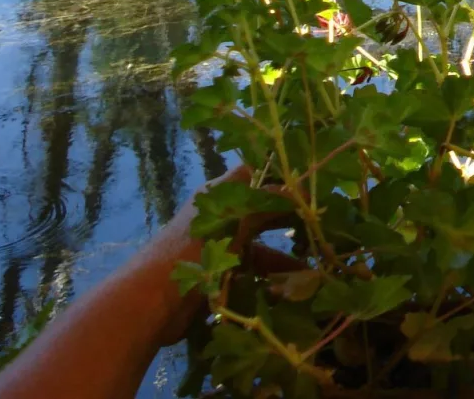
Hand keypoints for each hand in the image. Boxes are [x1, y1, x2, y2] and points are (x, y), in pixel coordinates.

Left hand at [132, 165, 295, 346]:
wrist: (154, 299)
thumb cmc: (196, 247)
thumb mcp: (236, 217)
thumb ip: (269, 201)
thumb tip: (301, 191)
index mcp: (220, 195)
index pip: (255, 175)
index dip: (281, 177)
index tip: (310, 186)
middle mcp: (221, 217)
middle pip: (261, 212)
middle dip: (289, 219)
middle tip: (319, 227)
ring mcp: (220, 247)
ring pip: (259, 246)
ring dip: (283, 256)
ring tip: (311, 268)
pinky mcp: (219, 276)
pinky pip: (251, 272)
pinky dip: (270, 278)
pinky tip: (290, 289)